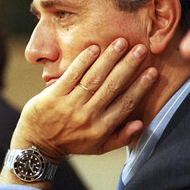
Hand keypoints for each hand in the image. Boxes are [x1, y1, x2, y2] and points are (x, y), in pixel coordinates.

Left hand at [10, 38, 157, 162]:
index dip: (140, 87)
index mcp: (101, 128)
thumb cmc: (72, 143)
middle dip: (128, 66)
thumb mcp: (98, 147)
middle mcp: (87, 116)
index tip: (152, 71)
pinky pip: (71, 75)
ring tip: (121, 43)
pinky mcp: (53, 96)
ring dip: (109, 59)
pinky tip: (94, 48)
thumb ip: (121, 137)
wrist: (37, 143)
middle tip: (141, 49)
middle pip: (112, 87)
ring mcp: (69, 105)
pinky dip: (83, 61)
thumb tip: (141, 123)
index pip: (126, 104)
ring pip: (94, 78)